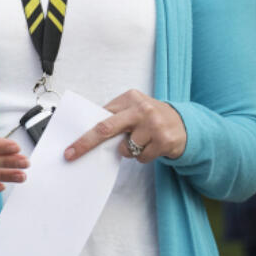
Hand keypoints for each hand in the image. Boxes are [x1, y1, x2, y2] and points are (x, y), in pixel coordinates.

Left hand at [64, 89, 187, 162]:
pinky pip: (141, 158)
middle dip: (86, 143)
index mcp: (130, 98)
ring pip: (125, 148)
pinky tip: (151, 146)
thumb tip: (88, 132)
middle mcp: (141, 109)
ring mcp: (154, 125)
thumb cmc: (151, 117)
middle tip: (72, 154)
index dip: (84, 131)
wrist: (185, 123)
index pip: (100, 116)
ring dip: (128, 151)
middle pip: (105, 128)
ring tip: (140, 141)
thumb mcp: (133, 109)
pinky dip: (142, 156)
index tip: (71, 144)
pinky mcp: (164, 141)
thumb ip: (115, 116)